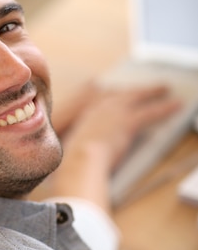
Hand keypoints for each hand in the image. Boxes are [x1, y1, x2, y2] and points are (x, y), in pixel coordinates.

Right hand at [46, 84, 180, 210]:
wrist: (79, 161)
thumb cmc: (73, 162)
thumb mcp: (73, 150)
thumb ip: (80, 147)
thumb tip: (82, 155)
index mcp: (86, 115)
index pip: (105, 100)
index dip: (116, 97)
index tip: (122, 94)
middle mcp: (100, 109)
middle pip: (122, 94)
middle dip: (136, 90)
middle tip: (147, 87)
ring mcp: (114, 112)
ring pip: (137, 97)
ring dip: (153, 92)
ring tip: (165, 88)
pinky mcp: (128, 121)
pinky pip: (151, 112)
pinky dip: (165, 108)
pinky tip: (177, 105)